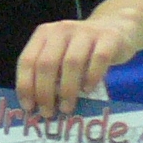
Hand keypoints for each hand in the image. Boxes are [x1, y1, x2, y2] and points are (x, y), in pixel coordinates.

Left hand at [15, 15, 136, 114]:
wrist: (117, 29)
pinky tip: (87, 90)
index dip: (25, 86)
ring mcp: (86, 32)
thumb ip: (47, 73)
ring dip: (67, 90)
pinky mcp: (110, 38)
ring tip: (67, 107)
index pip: (27, 60)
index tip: (28, 107)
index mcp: (44, 34)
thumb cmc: (82, 51)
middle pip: (47, 63)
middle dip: (45, 92)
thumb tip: (35, 106)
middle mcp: (62, 29)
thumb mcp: (60, 55)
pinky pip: (99, 59)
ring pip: (71, 63)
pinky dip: (91, 77)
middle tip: (48, 113)